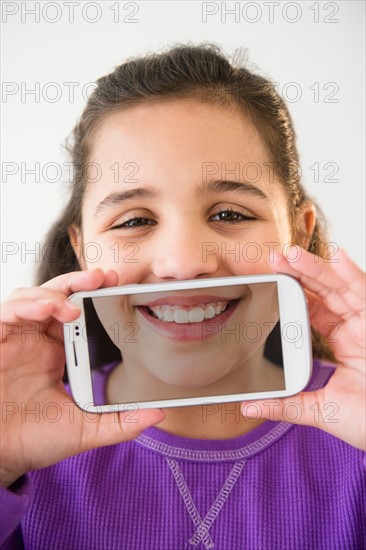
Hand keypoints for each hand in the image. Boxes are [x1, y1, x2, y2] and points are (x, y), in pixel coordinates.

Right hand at [0, 269, 164, 487]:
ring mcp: (17, 339)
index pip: (79, 315)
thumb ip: (120, 421)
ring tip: (75, 305)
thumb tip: (158, 414)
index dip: (95, 298)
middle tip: (105, 278)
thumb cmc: (33, 441)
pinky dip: (29, 305)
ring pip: (33, 297)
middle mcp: (38, 340)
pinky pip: (9, 312)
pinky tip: (48, 310)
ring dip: (56, 293)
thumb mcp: (84, 430)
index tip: (119, 288)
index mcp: (59, 353)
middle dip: (81, 282)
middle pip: (58, 297)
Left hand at [241, 246, 365, 449]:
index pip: (314, 310)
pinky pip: (365, 294)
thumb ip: (287, 405)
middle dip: (299, 273)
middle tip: (273, 258)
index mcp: (342, 343)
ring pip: (341, 287)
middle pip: (324, 292)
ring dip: (317, 269)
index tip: (271, 282)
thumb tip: (250, 406)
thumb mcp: (321, 410)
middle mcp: (355, 328)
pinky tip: (338, 258)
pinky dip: (353, 275)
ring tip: (291, 254)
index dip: (294, 294)